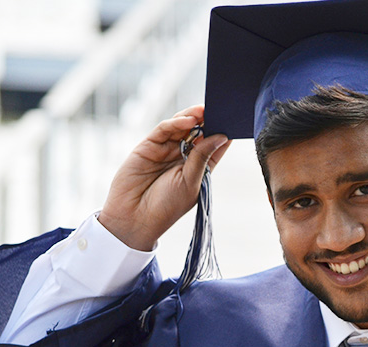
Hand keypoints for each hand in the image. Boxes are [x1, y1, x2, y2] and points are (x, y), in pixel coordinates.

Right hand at [99, 105, 231, 250]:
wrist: (134, 218)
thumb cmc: (166, 206)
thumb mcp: (191, 182)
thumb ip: (203, 157)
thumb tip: (221, 137)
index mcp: (198, 168)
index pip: (214, 145)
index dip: (223, 132)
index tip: (233, 119)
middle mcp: (183, 157)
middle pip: (198, 132)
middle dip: (208, 120)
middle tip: (218, 107)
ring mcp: (165, 150)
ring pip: (181, 127)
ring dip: (193, 117)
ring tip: (204, 110)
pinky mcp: (149, 146)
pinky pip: (164, 130)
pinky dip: (176, 123)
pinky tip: (188, 120)